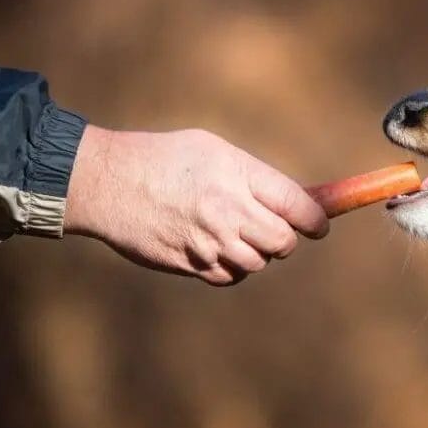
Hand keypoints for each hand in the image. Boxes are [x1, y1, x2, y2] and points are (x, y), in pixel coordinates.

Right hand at [64, 125, 328, 284]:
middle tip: (276, 231)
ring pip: (256, 263)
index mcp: (238, 175)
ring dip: (254, 253)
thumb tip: (294, 200)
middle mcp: (227, 211)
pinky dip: (230, 268)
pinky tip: (216, 249)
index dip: (316, 220)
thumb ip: (253, 176)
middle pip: (282, 242)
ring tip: (235, 233)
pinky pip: (228, 277)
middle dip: (285, 239)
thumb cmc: (163, 158)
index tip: (320, 226)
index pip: (296, 206)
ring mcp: (208, 241)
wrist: (106, 182)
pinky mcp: (190, 264)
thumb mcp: (212, 150)